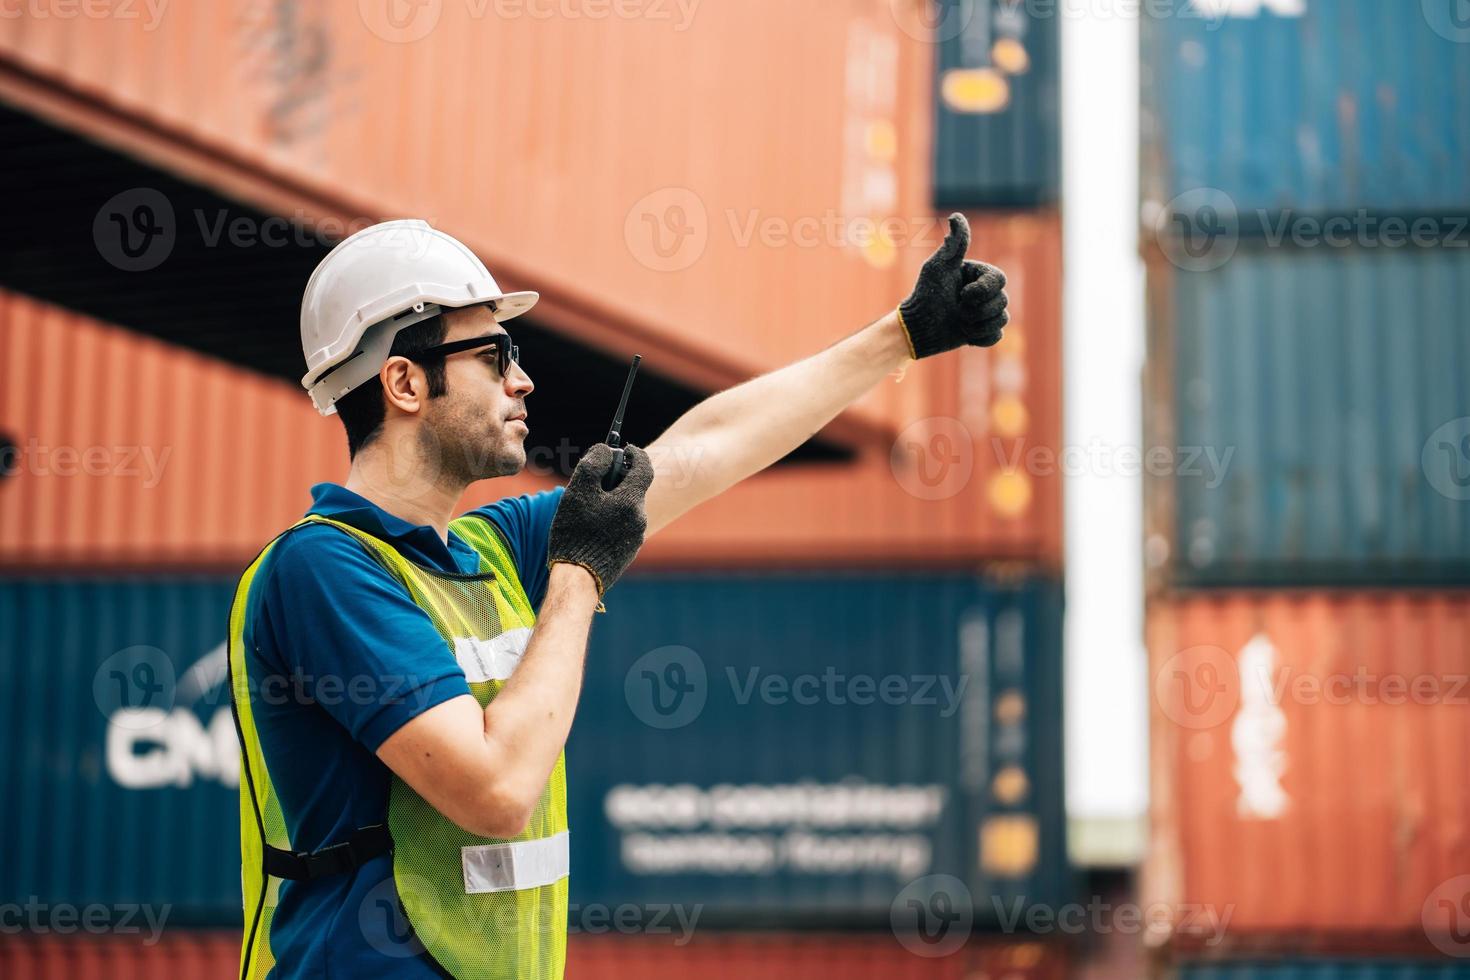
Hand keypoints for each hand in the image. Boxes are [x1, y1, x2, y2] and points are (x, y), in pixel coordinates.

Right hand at [547, 443, 653, 596]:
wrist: (578, 579)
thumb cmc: (575, 532)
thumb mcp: (579, 491)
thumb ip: (594, 464)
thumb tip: (607, 449)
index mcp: (632, 501)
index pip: (644, 467)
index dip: (635, 454)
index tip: (625, 448)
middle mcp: (640, 519)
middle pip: (633, 489)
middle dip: (617, 480)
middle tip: (595, 480)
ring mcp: (636, 537)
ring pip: (626, 509)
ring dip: (612, 501)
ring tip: (586, 508)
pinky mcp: (628, 552)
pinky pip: (623, 526)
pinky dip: (611, 519)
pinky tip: (590, 528)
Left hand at [898, 213, 1008, 357]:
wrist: (917, 327)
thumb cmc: (925, 293)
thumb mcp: (939, 266)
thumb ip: (954, 244)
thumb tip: (956, 216)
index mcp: (979, 274)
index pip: (1000, 279)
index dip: (983, 291)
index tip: (962, 295)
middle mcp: (986, 292)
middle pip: (1003, 301)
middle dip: (977, 310)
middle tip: (957, 311)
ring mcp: (986, 312)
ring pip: (1002, 319)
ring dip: (976, 324)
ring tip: (959, 323)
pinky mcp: (983, 332)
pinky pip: (996, 336)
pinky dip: (980, 337)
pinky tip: (964, 335)